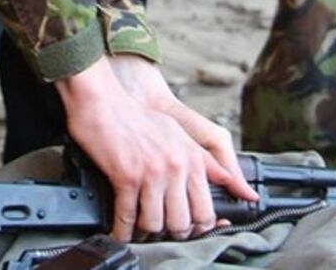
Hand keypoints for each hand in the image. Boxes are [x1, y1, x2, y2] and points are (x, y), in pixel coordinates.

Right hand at [57, 59, 252, 241]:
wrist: (104, 102)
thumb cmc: (138, 118)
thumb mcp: (179, 134)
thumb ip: (206, 159)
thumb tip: (231, 180)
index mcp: (192, 158)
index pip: (206, 208)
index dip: (199, 227)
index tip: (190, 231)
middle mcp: (177, 166)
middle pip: (183, 222)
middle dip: (172, 233)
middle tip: (162, 232)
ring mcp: (153, 172)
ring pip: (156, 224)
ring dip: (145, 232)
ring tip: (139, 229)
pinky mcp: (127, 176)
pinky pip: (128, 217)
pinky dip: (122, 230)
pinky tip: (120, 231)